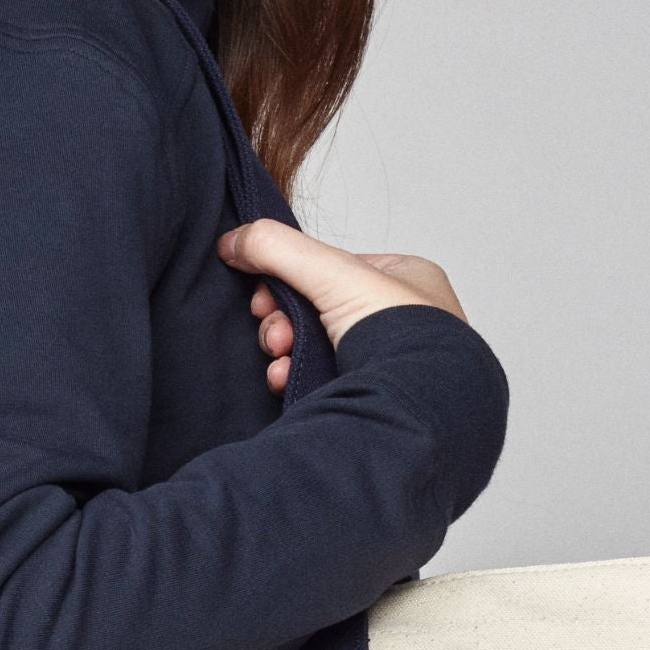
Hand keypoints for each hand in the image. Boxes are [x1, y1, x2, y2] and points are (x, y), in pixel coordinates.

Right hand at [216, 219, 468, 394]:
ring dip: (285, 353)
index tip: (265, 299)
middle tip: (276, 337)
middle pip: (316, 310)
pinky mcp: (369, 395)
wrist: (417, 408)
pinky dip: (295, 379)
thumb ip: (278, 249)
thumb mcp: (332, 273)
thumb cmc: (400, 336)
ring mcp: (385, 361)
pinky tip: (286, 382)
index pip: (331, 270)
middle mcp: (399, 319)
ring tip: (281, 361)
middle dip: (283, 324)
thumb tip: (233, 241)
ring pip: (314, 347)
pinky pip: (320, 380)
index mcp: (405, 279)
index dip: (290, 281)